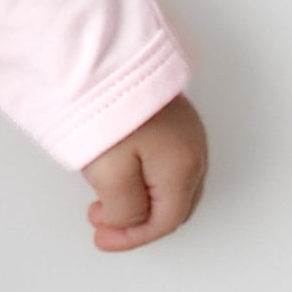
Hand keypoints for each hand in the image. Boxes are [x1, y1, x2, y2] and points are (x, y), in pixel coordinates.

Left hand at [81, 92, 206, 251]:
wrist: (98, 52)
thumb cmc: (105, 104)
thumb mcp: (110, 172)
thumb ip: (124, 208)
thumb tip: (127, 220)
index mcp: (183, 166)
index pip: (166, 220)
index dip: (133, 236)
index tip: (102, 238)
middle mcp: (193, 148)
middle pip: (172, 203)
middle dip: (137, 220)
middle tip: (103, 224)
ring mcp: (183, 128)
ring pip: (169, 183)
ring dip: (140, 199)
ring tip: (105, 201)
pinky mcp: (167, 113)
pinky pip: (162, 159)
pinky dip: (143, 177)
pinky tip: (120, 174)